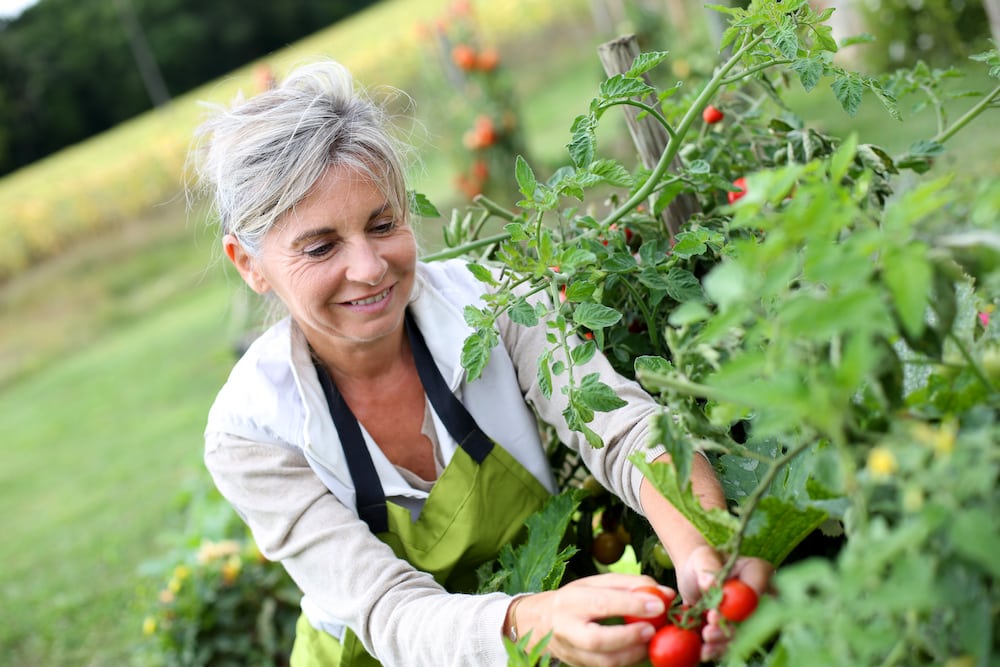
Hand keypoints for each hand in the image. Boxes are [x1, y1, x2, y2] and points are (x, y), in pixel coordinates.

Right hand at [511, 573, 675, 666]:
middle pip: (597, 639)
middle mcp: (567, 627)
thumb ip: (631, 585)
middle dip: (629, 636)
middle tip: (652, 629)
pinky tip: (641, 650)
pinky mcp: (578, 666)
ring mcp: (571, 651)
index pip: (602, 602)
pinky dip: (627, 661)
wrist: (540, 622)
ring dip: (632, 654)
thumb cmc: (576, 598)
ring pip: (603, 661)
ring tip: (650, 641)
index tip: (659, 604)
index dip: (632, 604)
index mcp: (572, 599)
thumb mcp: (597, 583)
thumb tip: (666, 594)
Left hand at [676, 545, 773, 660]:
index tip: (715, 614)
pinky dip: (718, 649)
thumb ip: (707, 568)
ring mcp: (752, 616)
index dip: (739, 606)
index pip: (758, 589)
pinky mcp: (739, 630)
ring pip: (744, 634)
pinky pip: (732, 643)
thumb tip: (710, 585)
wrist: (694, 578)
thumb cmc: (701, 562)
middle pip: (754, 618)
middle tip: (709, 632)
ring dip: (724, 642)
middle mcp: (761, 596)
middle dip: (731, 629)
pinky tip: (705, 652)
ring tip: (705, 642)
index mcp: (758, 572)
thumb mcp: (701, 558)